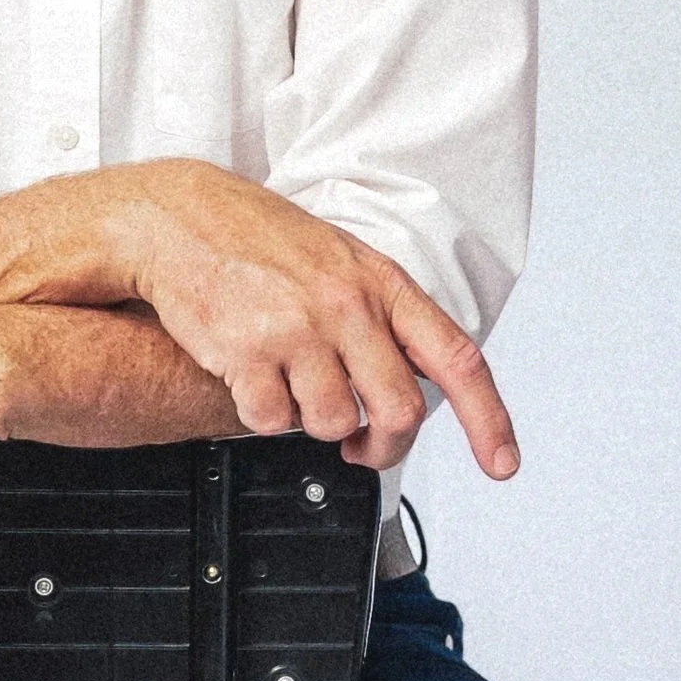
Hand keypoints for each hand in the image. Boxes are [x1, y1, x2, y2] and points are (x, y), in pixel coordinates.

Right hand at [115, 162, 518, 476]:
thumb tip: (411, 378)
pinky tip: (251, 379)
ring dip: (312, 423)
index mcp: (381, 284)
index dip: (488, 420)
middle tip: (363, 450)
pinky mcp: (246, 352)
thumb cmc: (259, 240)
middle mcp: (347, 307)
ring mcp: (298, 330)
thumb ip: (380, 316)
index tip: (501, 463)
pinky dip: (263, 416)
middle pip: (399, 412)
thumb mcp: (339, 260)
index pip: (457, 359)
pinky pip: (272, 423)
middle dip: (384, 447)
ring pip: (332, 425)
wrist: (179, 218)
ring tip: (290, 385)